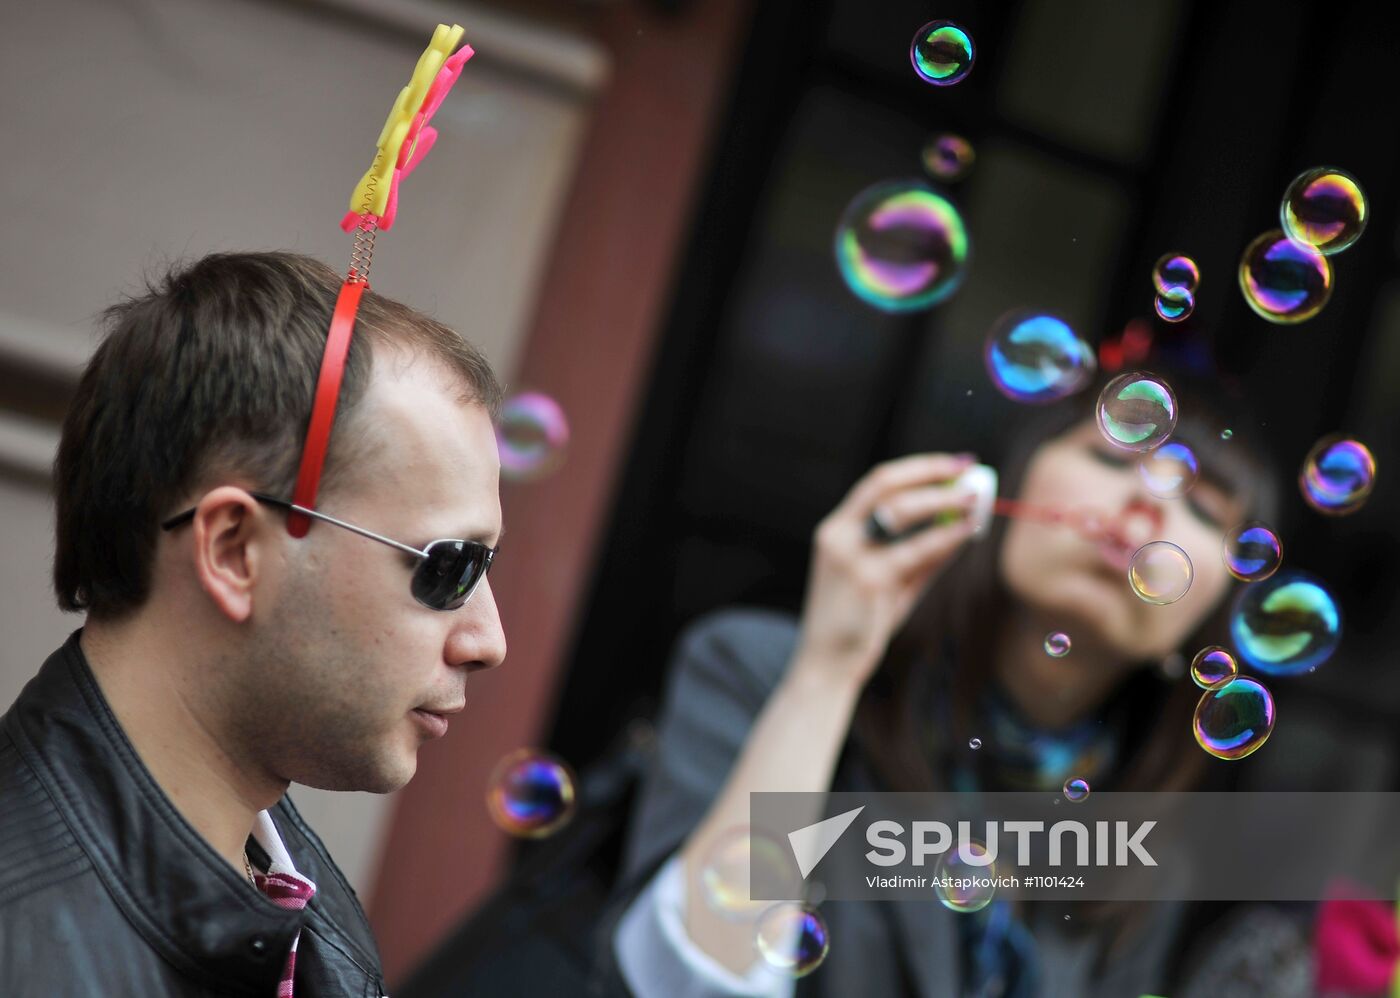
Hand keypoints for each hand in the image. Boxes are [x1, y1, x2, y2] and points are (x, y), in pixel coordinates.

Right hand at [793, 453, 980, 687]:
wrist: (826, 664)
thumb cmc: (859, 622)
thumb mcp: (889, 581)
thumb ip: (921, 554)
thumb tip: (964, 524)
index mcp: (836, 530)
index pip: (877, 483)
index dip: (918, 468)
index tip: (954, 464)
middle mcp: (838, 535)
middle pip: (885, 485)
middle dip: (931, 473)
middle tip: (969, 472)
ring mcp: (850, 556)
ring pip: (902, 512)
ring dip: (944, 500)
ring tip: (976, 500)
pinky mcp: (868, 581)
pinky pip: (915, 550)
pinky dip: (945, 536)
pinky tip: (967, 531)